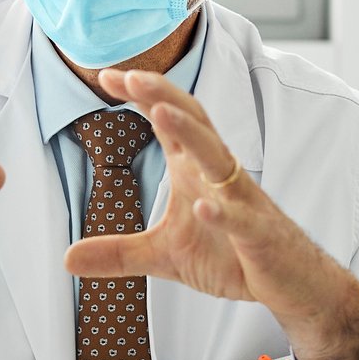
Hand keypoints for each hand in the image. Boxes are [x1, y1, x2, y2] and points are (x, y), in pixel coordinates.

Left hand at [62, 69, 358, 359]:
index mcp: (197, 170)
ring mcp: (243, 203)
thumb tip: (66, 258)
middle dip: (163, 96)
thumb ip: (118, 253)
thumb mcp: (165, 257)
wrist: (292, 284)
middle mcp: (220, 176)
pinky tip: (203, 205)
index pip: (169, 122)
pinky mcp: (260, 235)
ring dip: (190, 134)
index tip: (106, 75)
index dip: (142, 96)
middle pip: (194, 123)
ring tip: (160, 113)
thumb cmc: (235, 257)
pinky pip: (241, 219)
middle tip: (130, 76)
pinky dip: (223, 211)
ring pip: (217, 158)